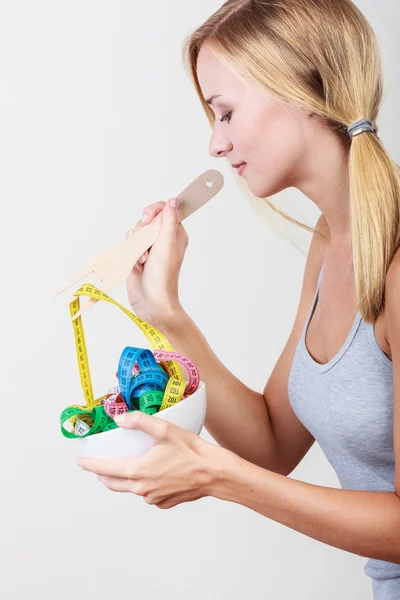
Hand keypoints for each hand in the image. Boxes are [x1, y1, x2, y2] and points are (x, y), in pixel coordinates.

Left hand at [76, 411, 221, 508]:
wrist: (214, 473)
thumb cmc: (191, 451)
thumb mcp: (165, 430)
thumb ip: (140, 422)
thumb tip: (120, 419)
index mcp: (138, 471)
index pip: (104, 470)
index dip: (90, 465)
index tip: (80, 462)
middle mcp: (142, 489)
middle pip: (113, 483)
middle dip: (103, 474)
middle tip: (99, 465)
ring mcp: (153, 498)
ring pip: (132, 488)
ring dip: (128, 478)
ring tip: (134, 464)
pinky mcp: (164, 503)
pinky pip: (148, 493)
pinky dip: (146, 484)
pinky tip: (157, 472)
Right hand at [125, 198, 188, 323]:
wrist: (151, 299)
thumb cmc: (163, 275)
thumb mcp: (167, 244)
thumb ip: (169, 221)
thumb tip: (174, 201)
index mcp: (175, 234)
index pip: (165, 210)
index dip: (155, 210)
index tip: (148, 218)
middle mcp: (163, 239)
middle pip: (148, 218)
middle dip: (143, 229)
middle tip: (146, 240)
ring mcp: (150, 247)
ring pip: (136, 230)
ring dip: (137, 243)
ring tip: (144, 259)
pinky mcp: (137, 254)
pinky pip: (129, 242)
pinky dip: (131, 251)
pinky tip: (138, 264)